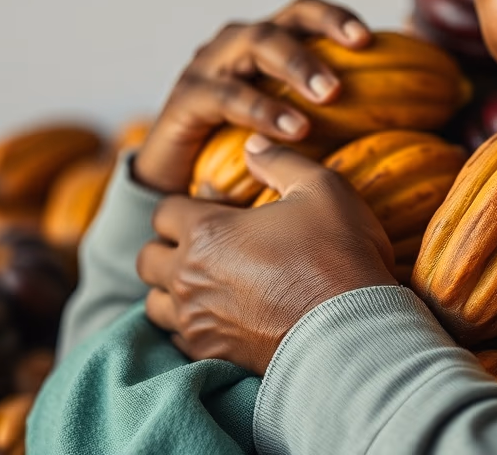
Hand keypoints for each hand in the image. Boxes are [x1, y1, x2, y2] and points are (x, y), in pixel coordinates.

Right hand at [133, 0, 370, 194]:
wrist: (178, 185)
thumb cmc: (246, 152)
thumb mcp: (291, 124)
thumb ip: (329, 111)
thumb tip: (398, 108)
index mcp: (266, 42)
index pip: (305, 14)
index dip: (337, 18)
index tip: (371, 38)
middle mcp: (237, 44)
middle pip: (285, 21)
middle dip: (324, 32)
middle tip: (360, 52)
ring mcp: (208, 66)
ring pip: (255, 45)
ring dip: (297, 66)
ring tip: (330, 95)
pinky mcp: (185, 99)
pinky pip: (227, 96)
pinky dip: (263, 110)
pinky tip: (294, 129)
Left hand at [137, 141, 396, 374]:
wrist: (349, 331)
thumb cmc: (336, 254)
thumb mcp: (320, 188)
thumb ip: (279, 161)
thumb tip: (253, 144)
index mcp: (206, 231)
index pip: (163, 210)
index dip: (187, 206)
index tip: (217, 210)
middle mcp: (189, 276)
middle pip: (148, 257)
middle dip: (169, 247)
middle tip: (207, 245)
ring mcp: (196, 319)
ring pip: (154, 302)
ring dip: (172, 289)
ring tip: (207, 282)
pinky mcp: (212, 353)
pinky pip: (177, 338)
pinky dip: (189, 325)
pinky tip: (219, 315)